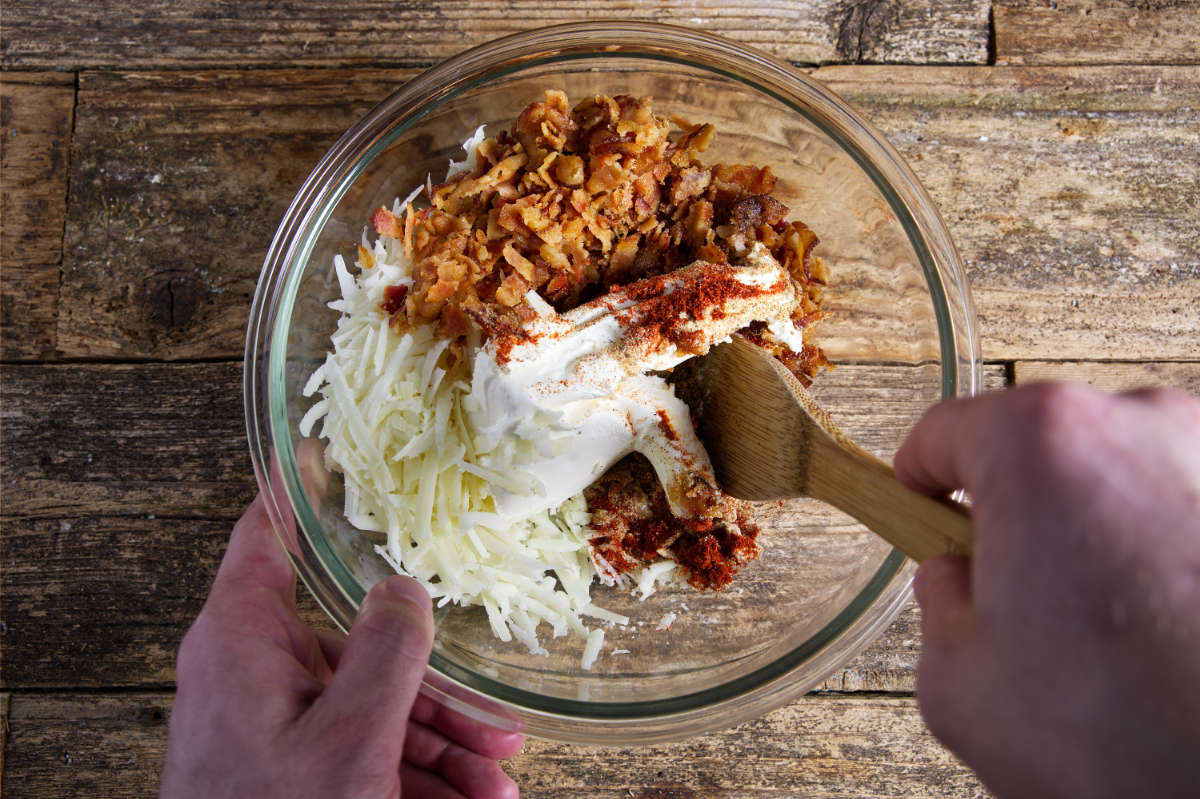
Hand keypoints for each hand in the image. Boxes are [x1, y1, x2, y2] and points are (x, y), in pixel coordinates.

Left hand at [159, 487, 523, 797]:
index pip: (265, 537)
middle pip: (357, 648)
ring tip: (497, 783)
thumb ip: (384, 653)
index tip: (322, 451)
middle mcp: (253, 673)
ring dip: (441, 749)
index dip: (294, 489)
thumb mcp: (348, 739)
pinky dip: (413, 778)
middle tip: (498, 725)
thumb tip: (403, 588)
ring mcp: (270, 724)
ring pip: (369, 710)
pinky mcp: (285, 768)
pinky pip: (358, 754)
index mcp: (243, 641)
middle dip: (438, 695)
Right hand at [895, 383, 1199, 798]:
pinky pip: (1187, 506)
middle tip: (1016, 591)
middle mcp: (1144, 426)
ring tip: (1105, 624)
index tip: (923, 502)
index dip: (921, 477)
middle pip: (1043, 445)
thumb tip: (959, 585)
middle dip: (1021, 508)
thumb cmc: (1138, 742)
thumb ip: (939, 608)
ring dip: (1100, 528)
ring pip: (1123, 473)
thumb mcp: (963, 687)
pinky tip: (1167, 626)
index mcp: (1045, 448)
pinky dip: (1168, 549)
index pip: (946, 431)